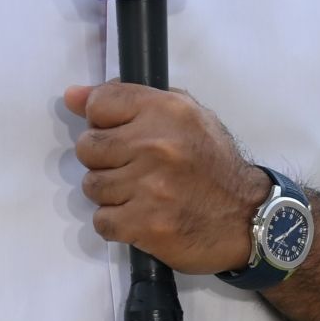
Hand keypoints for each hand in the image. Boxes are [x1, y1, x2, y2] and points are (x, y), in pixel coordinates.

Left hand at [62, 82, 269, 274]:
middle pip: (88, 147)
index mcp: (166, 110)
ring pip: (92, 186)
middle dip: (103, 159)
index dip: (102, 121)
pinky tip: (139, 216)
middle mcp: (155, 145)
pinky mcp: (145, 225)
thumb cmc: (213, 163)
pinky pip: (102, 221)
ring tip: (137, 193)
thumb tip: (72, 95)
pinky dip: (116, 222)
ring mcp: (149, 187)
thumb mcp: (185, 115)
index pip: (99, 103)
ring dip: (109, 193)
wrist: (247, 217)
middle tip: (129, 168)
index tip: (117, 133)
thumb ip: (129, 99)